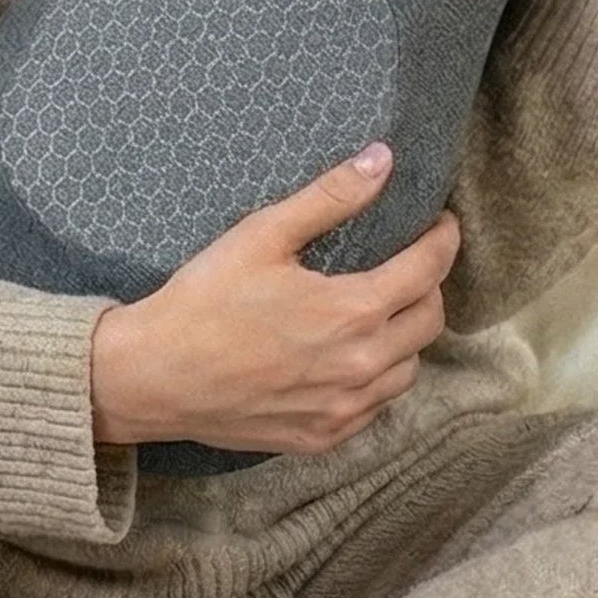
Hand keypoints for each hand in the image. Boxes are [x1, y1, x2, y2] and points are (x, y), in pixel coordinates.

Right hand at [88, 143, 458, 452]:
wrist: (155, 377)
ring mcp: (343, 409)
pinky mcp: (322, 438)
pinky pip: (376, 407)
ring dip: (406, 334)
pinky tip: (350, 356)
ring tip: (381, 308)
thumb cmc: (204, 300)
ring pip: (408, 369)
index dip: (442, 240)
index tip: (440, 223)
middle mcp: (359, 367)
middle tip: (408, 262)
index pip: (428, 270)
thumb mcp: (264, 234)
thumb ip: (330, 196)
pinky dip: (377, 377)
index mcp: (352, 312)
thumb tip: (382, 160)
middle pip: (429, 321)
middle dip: (429, 284)